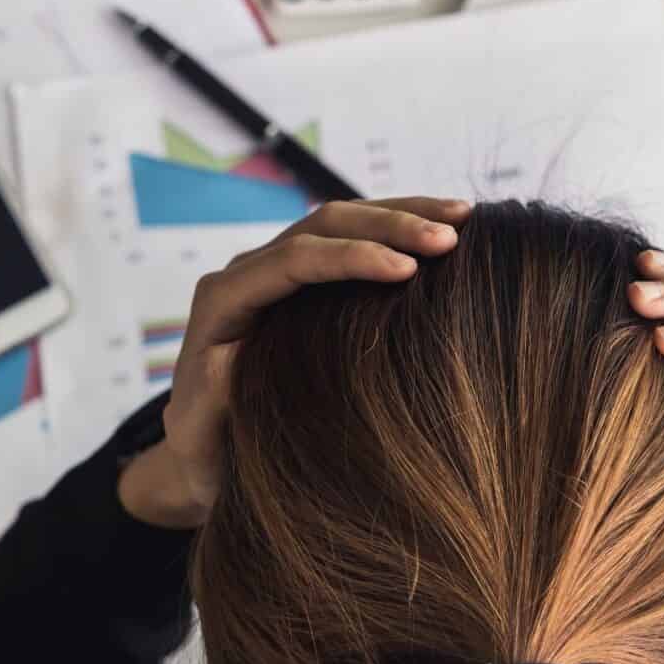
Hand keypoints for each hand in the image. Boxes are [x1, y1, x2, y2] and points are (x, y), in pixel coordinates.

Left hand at [119, 196, 470, 527]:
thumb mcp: (201, 436)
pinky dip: (397, 229)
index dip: (352, 257)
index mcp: (225, 300)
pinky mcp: (307, 277)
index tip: (408, 270)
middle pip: (325, 223)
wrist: (206, 451)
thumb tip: (232, 358)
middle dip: (390, 224)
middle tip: (451, 237)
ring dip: (403, 213)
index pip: (295, 259)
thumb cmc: (206, 451)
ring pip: (345, 219)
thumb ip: (210, 398)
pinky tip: (440, 230)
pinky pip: (353, 238)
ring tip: (462, 216)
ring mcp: (280, 269)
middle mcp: (251, 271)